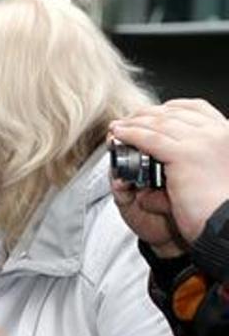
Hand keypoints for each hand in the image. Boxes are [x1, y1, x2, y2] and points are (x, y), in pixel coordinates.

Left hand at [110, 98, 228, 243]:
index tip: (153, 113)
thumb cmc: (221, 209)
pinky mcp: (185, 155)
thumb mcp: (215, 176)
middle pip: (175, 114)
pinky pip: (150, 139)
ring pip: (160, 124)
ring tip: (117, 127)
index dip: (171, 109)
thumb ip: (197, 163)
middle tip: (128, 119)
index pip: (197, 109)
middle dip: (147, 115)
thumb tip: (172, 168)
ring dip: (134, 123)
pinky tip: (118, 135)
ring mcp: (203, 141)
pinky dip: (131, 134)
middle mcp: (219, 133)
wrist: (228, 226)